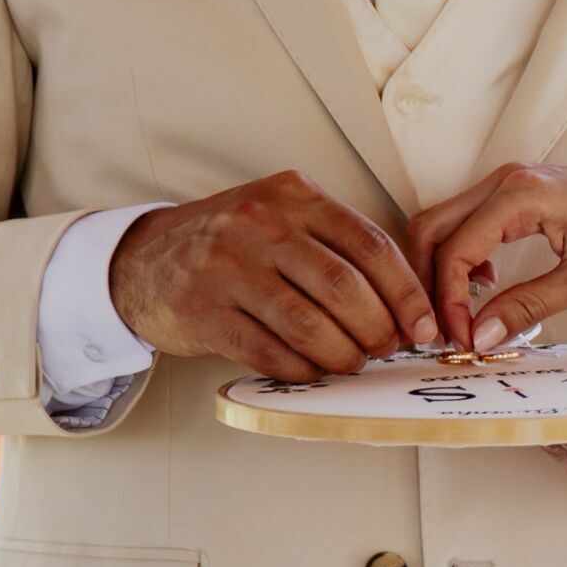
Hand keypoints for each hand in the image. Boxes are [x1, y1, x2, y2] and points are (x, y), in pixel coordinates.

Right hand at [110, 170, 437, 381]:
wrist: (142, 259)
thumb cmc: (233, 244)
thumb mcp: (283, 217)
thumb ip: (339, 245)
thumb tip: (407, 304)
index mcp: (294, 195)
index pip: (371, 245)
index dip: (407, 293)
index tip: (424, 325)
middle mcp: (259, 223)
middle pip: (343, 287)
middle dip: (378, 328)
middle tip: (387, 349)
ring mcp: (226, 267)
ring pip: (308, 324)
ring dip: (342, 354)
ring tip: (352, 362)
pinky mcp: (202, 311)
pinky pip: (268, 351)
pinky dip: (301, 369)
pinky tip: (313, 372)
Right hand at [406, 162, 566, 350]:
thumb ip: (529, 307)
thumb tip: (480, 337)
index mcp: (521, 195)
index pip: (454, 251)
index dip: (448, 303)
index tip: (462, 341)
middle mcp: (507, 180)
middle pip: (431, 229)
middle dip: (429, 284)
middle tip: (446, 332)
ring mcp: (512, 182)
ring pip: (445, 223)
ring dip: (441, 270)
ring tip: (461, 317)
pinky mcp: (520, 192)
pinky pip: (468, 220)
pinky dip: (461, 255)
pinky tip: (486, 288)